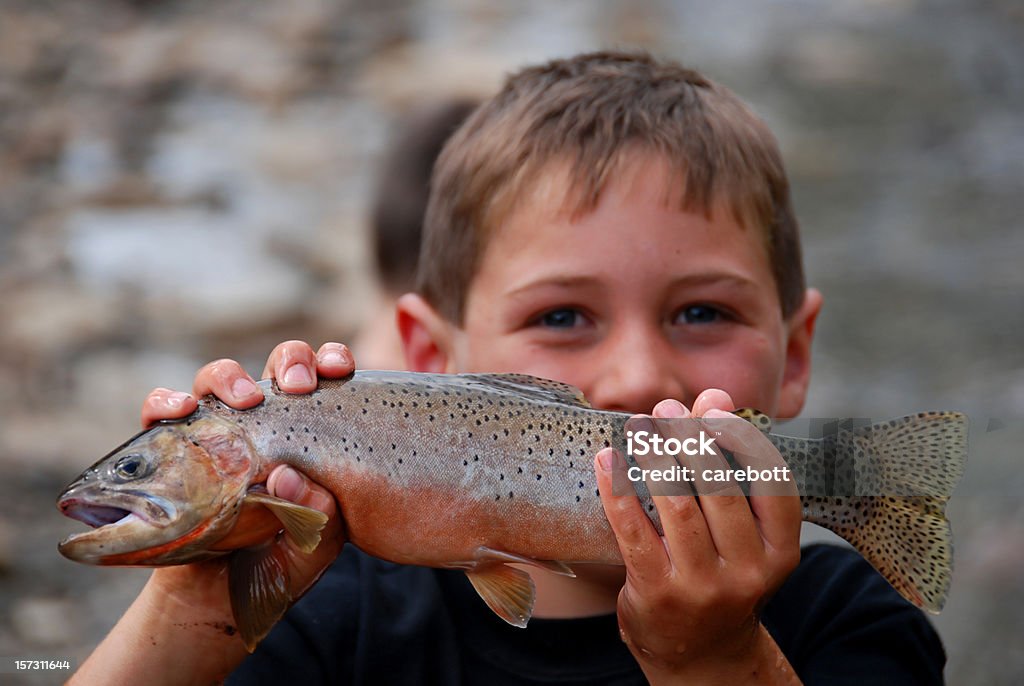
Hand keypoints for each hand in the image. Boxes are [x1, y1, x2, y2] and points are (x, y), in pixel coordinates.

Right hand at [141, 342, 352, 658]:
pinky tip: (179, 411)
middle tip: (298, 386)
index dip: (330, 360)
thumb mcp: (314, 547)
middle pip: (277, 364)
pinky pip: (160, 410)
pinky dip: (165, 401)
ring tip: (245, 399)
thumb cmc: (279, 560)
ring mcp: (219, 430)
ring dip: (230, 376)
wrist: (219, 598)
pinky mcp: (173, 447)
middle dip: (291, 360)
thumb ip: (320, 518)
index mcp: (310, 432)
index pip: (324, 379)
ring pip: (220, 377)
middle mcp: (266, 422)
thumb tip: (287, 476)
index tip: (338, 368)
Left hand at [594, 389, 801, 683]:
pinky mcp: (657, 592)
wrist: (697, 650)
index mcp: (779, 552)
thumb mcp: (739, 528)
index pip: (774, 488)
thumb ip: (728, 461)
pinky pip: (634, 532)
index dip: (743, 443)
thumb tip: (714, 394)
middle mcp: (748, 572)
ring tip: (638, 426)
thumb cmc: (719, 571)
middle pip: (721, 491)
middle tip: (667, 410)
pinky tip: (607, 460)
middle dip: (691, 441)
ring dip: (655, 458)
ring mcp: (703, 586)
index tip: (714, 409)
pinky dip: (618, 490)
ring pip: (678, 508)